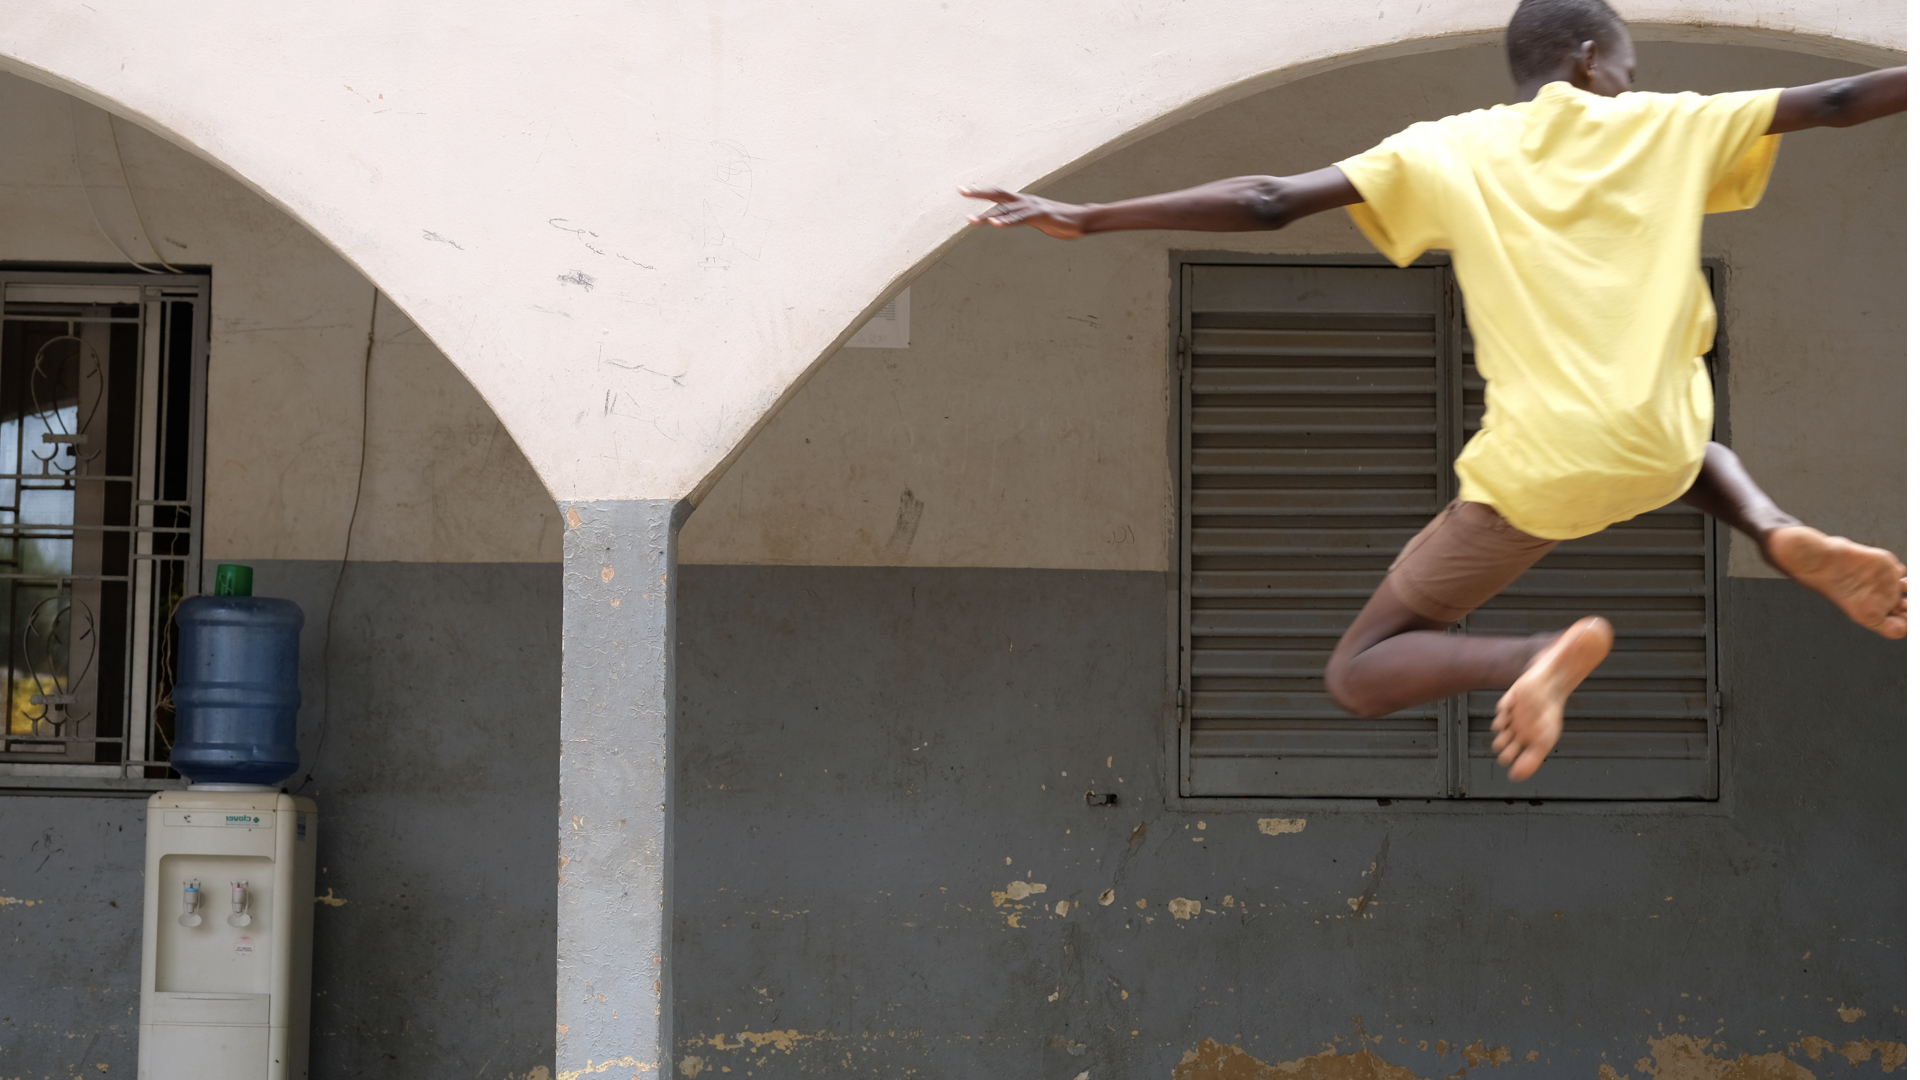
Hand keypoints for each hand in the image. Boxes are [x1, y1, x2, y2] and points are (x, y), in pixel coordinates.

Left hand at [960, 186, 1088, 238]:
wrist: (1080, 220)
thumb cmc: (1058, 220)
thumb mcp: (1035, 219)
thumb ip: (1021, 218)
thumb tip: (1009, 220)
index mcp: (1022, 201)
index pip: (998, 194)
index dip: (981, 191)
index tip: (964, 189)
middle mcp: (1024, 200)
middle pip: (998, 194)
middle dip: (979, 193)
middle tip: (962, 191)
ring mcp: (1032, 206)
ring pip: (1006, 209)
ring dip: (987, 216)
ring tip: (970, 220)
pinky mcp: (1040, 215)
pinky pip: (1020, 218)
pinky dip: (1006, 221)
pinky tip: (994, 224)